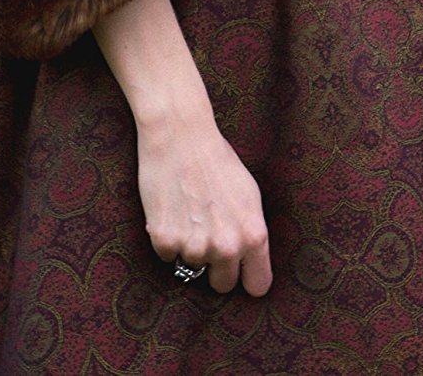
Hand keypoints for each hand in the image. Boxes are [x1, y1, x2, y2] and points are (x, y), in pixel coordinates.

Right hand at [135, 105, 271, 296]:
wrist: (180, 136)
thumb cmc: (217, 161)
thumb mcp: (249, 197)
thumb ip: (251, 233)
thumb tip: (249, 263)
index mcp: (253, 236)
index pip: (257, 286)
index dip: (247, 278)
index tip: (239, 272)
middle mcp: (227, 247)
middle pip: (222, 285)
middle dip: (215, 267)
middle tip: (207, 236)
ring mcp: (194, 246)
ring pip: (191, 267)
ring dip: (188, 247)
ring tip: (188, 212)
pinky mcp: (165, 240)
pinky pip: (166, 256)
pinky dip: (166, 238)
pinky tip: (170, 210)